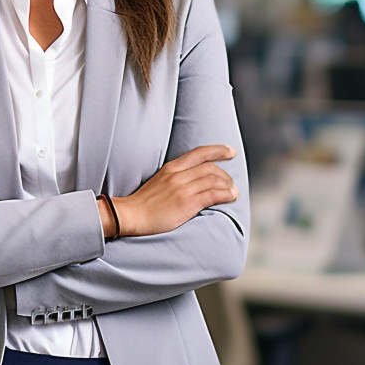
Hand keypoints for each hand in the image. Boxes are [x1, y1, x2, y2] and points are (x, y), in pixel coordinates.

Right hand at [103, 145, 237, 238]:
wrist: (131, 215)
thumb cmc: (144, 202)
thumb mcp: (159, 181)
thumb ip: (175, 177)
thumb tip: (193, 180)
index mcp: (171, 167)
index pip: (199, 153)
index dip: (218, 150)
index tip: (231, 151)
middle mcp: (178, 174)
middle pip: (210, 168)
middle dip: (225, 175)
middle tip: (231, 183)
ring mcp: (182, 188)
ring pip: (213, 180)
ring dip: (228, 186)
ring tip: (233, 192)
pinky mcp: (186, 202)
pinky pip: (212, 194)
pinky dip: (226, 194)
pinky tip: (231, 197)